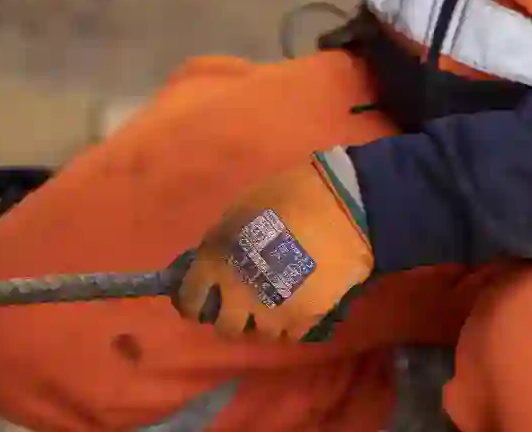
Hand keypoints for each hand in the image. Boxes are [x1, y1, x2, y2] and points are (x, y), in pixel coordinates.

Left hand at [173, 148, 373, 341]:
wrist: (341, 208)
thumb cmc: (287, 196)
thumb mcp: (240, 211)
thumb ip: (221, 242)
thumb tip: (214, 263)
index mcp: (216, 262)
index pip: (190, 300)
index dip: (193, 302)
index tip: (201, 299)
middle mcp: (237, 294)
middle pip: (225, 327)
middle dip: (231, 317)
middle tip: (242, 302)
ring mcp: (271, 312)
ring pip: (258, 334)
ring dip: (262, 321)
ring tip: (274, 302)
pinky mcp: (303, 321)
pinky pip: (289, 335)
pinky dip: (290, 323)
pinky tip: (297, 304)